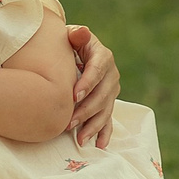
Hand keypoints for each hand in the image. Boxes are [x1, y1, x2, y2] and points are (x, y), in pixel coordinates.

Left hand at [67, 24, 118, 149]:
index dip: (87, 83)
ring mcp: (111, 91)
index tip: (73, 96)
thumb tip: (82, 33)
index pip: (97, 70)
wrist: (73, 53)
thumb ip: (76, 35)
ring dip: (92, 125)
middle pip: (102, 95)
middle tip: (69, 122)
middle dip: (86, 110)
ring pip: (105, 110)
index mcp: (103, 56)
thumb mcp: (71, 36)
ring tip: (79, 138)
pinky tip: (99, 145)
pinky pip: (108, 121)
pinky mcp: (108, 104)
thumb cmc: (67, 44)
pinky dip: (104, 133)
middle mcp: (111, 75)